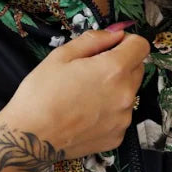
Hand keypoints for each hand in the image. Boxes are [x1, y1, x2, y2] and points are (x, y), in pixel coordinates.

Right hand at [5, 27, 149, 160]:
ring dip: (115, 89)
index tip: (111, 47)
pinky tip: (85, 115)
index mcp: (114, 69)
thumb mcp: (61, 56)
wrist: (30, 138)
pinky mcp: (117, 137)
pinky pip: (120, 116)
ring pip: (129, 94)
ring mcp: (123, 119)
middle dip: (120, 65)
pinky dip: (109, 112)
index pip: (140, 46)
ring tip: (85, 96)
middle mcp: (126, 94)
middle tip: (92, 71)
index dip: (126, 42)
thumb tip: (115, 33)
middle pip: (137, 69)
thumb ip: (94, 40)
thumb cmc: (40, 94)